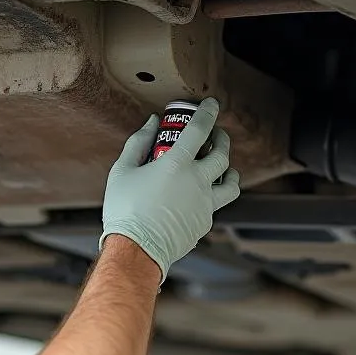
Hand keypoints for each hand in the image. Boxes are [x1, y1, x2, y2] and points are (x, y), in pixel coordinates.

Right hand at [99, 98, 240, 280]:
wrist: (136, 250)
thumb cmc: (125, 209)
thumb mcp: (123, 171)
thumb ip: (138, 143)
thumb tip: (151, 123)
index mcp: (177, 165)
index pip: (200, 129)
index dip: (208, 112)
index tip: (212, 104)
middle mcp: (197, 182)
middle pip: (223, 154)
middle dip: (222, 139)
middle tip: (216, 134)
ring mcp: (205, 204)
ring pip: (232, 183)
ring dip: (229, 170)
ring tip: (221, 167)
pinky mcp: (205, 222)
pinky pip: (216, 204)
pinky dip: (212, 195)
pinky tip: (199, 194)